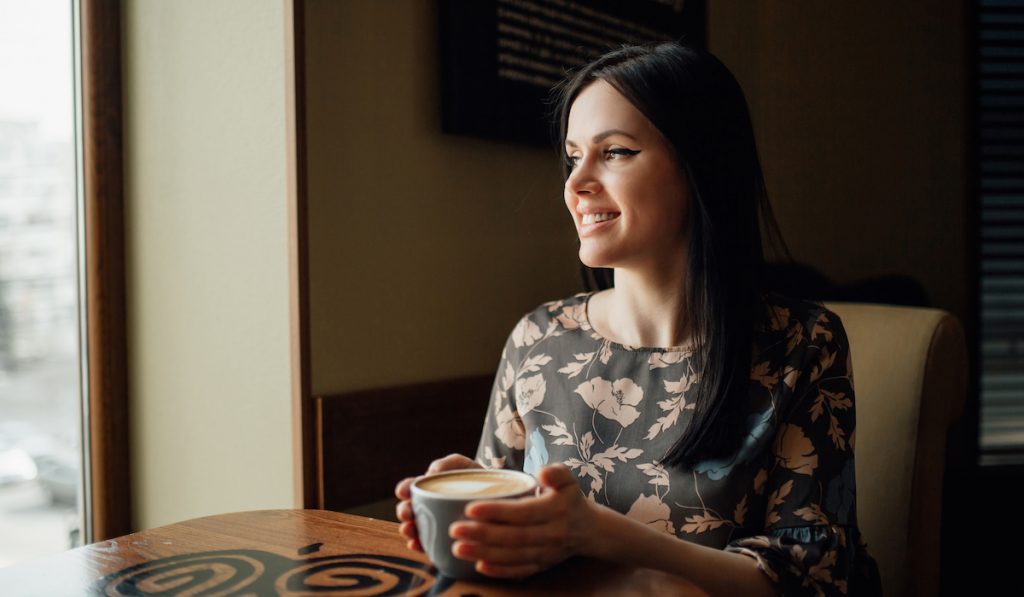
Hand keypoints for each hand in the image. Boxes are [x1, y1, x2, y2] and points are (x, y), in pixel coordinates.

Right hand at [394, 453, 480, 551]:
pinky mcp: (443, 541)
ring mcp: (434, 525)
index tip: (404, 492)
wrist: (498, 498)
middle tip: (408, 514)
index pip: (410, 488)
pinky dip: (419, 545)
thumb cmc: (478, 479)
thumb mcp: (464, 466)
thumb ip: (449, 463)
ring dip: (408, 530)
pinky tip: (417, 545)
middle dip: (404, 512)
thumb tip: (431, 472)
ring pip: (415, 529)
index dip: (403, 489)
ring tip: (410, 530)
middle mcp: (428, 508)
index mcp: (429, 488)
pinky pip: (428, 546)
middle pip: (409, 510)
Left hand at [449, 464, 595, 578]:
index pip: (523, 512)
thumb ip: (557, 472)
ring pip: (513, 556)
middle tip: (455, 530)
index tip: (470, 508)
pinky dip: (499, 571)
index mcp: (556, 510)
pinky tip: (479, 566)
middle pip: (514, 537)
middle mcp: (553, 534)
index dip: (497, 512)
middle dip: (482, 535)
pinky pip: (520, 571)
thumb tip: (542, 472)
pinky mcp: (542, 565)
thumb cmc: (568, 498)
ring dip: (484, 553)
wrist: (589, 529)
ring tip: (458, 547)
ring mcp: (547, 553)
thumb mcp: (568, 480)